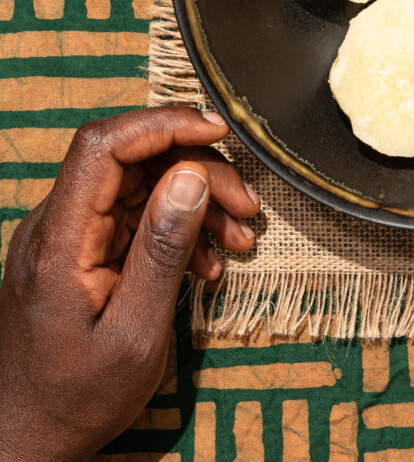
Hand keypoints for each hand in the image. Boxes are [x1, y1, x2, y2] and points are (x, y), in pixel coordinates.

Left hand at [0, 107, 259, 461]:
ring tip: (238, 240)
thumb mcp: (135, 333)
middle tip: (246, 209)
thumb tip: (190, 175)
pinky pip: (136, 215)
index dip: (163, 124)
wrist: (27, 441)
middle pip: (132, 159)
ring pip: (140, 184)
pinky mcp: (82, 250)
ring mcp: (69, 236)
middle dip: (197, 170)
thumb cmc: (76, 399)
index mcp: (60, 241)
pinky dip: (179, 227)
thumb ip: (162, 249)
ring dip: (197, 200)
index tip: (218, 132)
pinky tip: (207, 262)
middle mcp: (57, 226)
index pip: (104, 146)